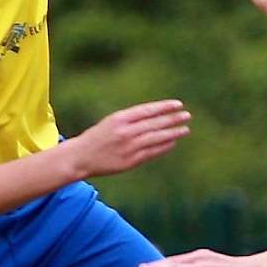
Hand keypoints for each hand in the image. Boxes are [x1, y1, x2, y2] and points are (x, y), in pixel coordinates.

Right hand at [69, 100, 190, 177]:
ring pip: (155, 138)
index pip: (147, 110)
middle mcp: (125, 131)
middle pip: (154, 123)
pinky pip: (151, 152)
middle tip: (187, 115)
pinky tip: (173, 142)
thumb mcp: (111, 122)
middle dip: (172, 119)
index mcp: (119, 118)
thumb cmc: (97, 138)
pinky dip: (163, 147)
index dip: (164, 107)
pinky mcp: (129, 161)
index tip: (178, 104)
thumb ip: (131, 120)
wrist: (80, 157)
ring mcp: (128, 147)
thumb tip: (155, 117)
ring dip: (172, 133)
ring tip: (185, 129)